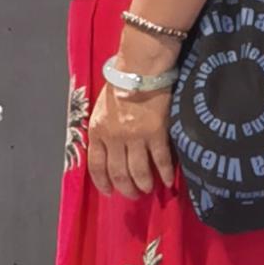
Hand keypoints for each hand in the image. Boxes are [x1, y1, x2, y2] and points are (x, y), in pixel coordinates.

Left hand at [83, 73, 178, 198]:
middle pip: (118, 173)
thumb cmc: (119, 86)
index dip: (102, 182)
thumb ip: (102, 131)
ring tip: (148, 188)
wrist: (140, 69)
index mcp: (98, 131)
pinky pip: (161, 160)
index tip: (109, 192)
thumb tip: (107, 151)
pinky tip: (167, 181)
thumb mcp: (101, 110)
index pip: (96, 165)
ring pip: (139, 171)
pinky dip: (164, 174)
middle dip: (126, 188)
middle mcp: (115, 138)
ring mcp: (136, 137)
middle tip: (133, 195)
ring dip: (143, 184)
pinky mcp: (157, 133)